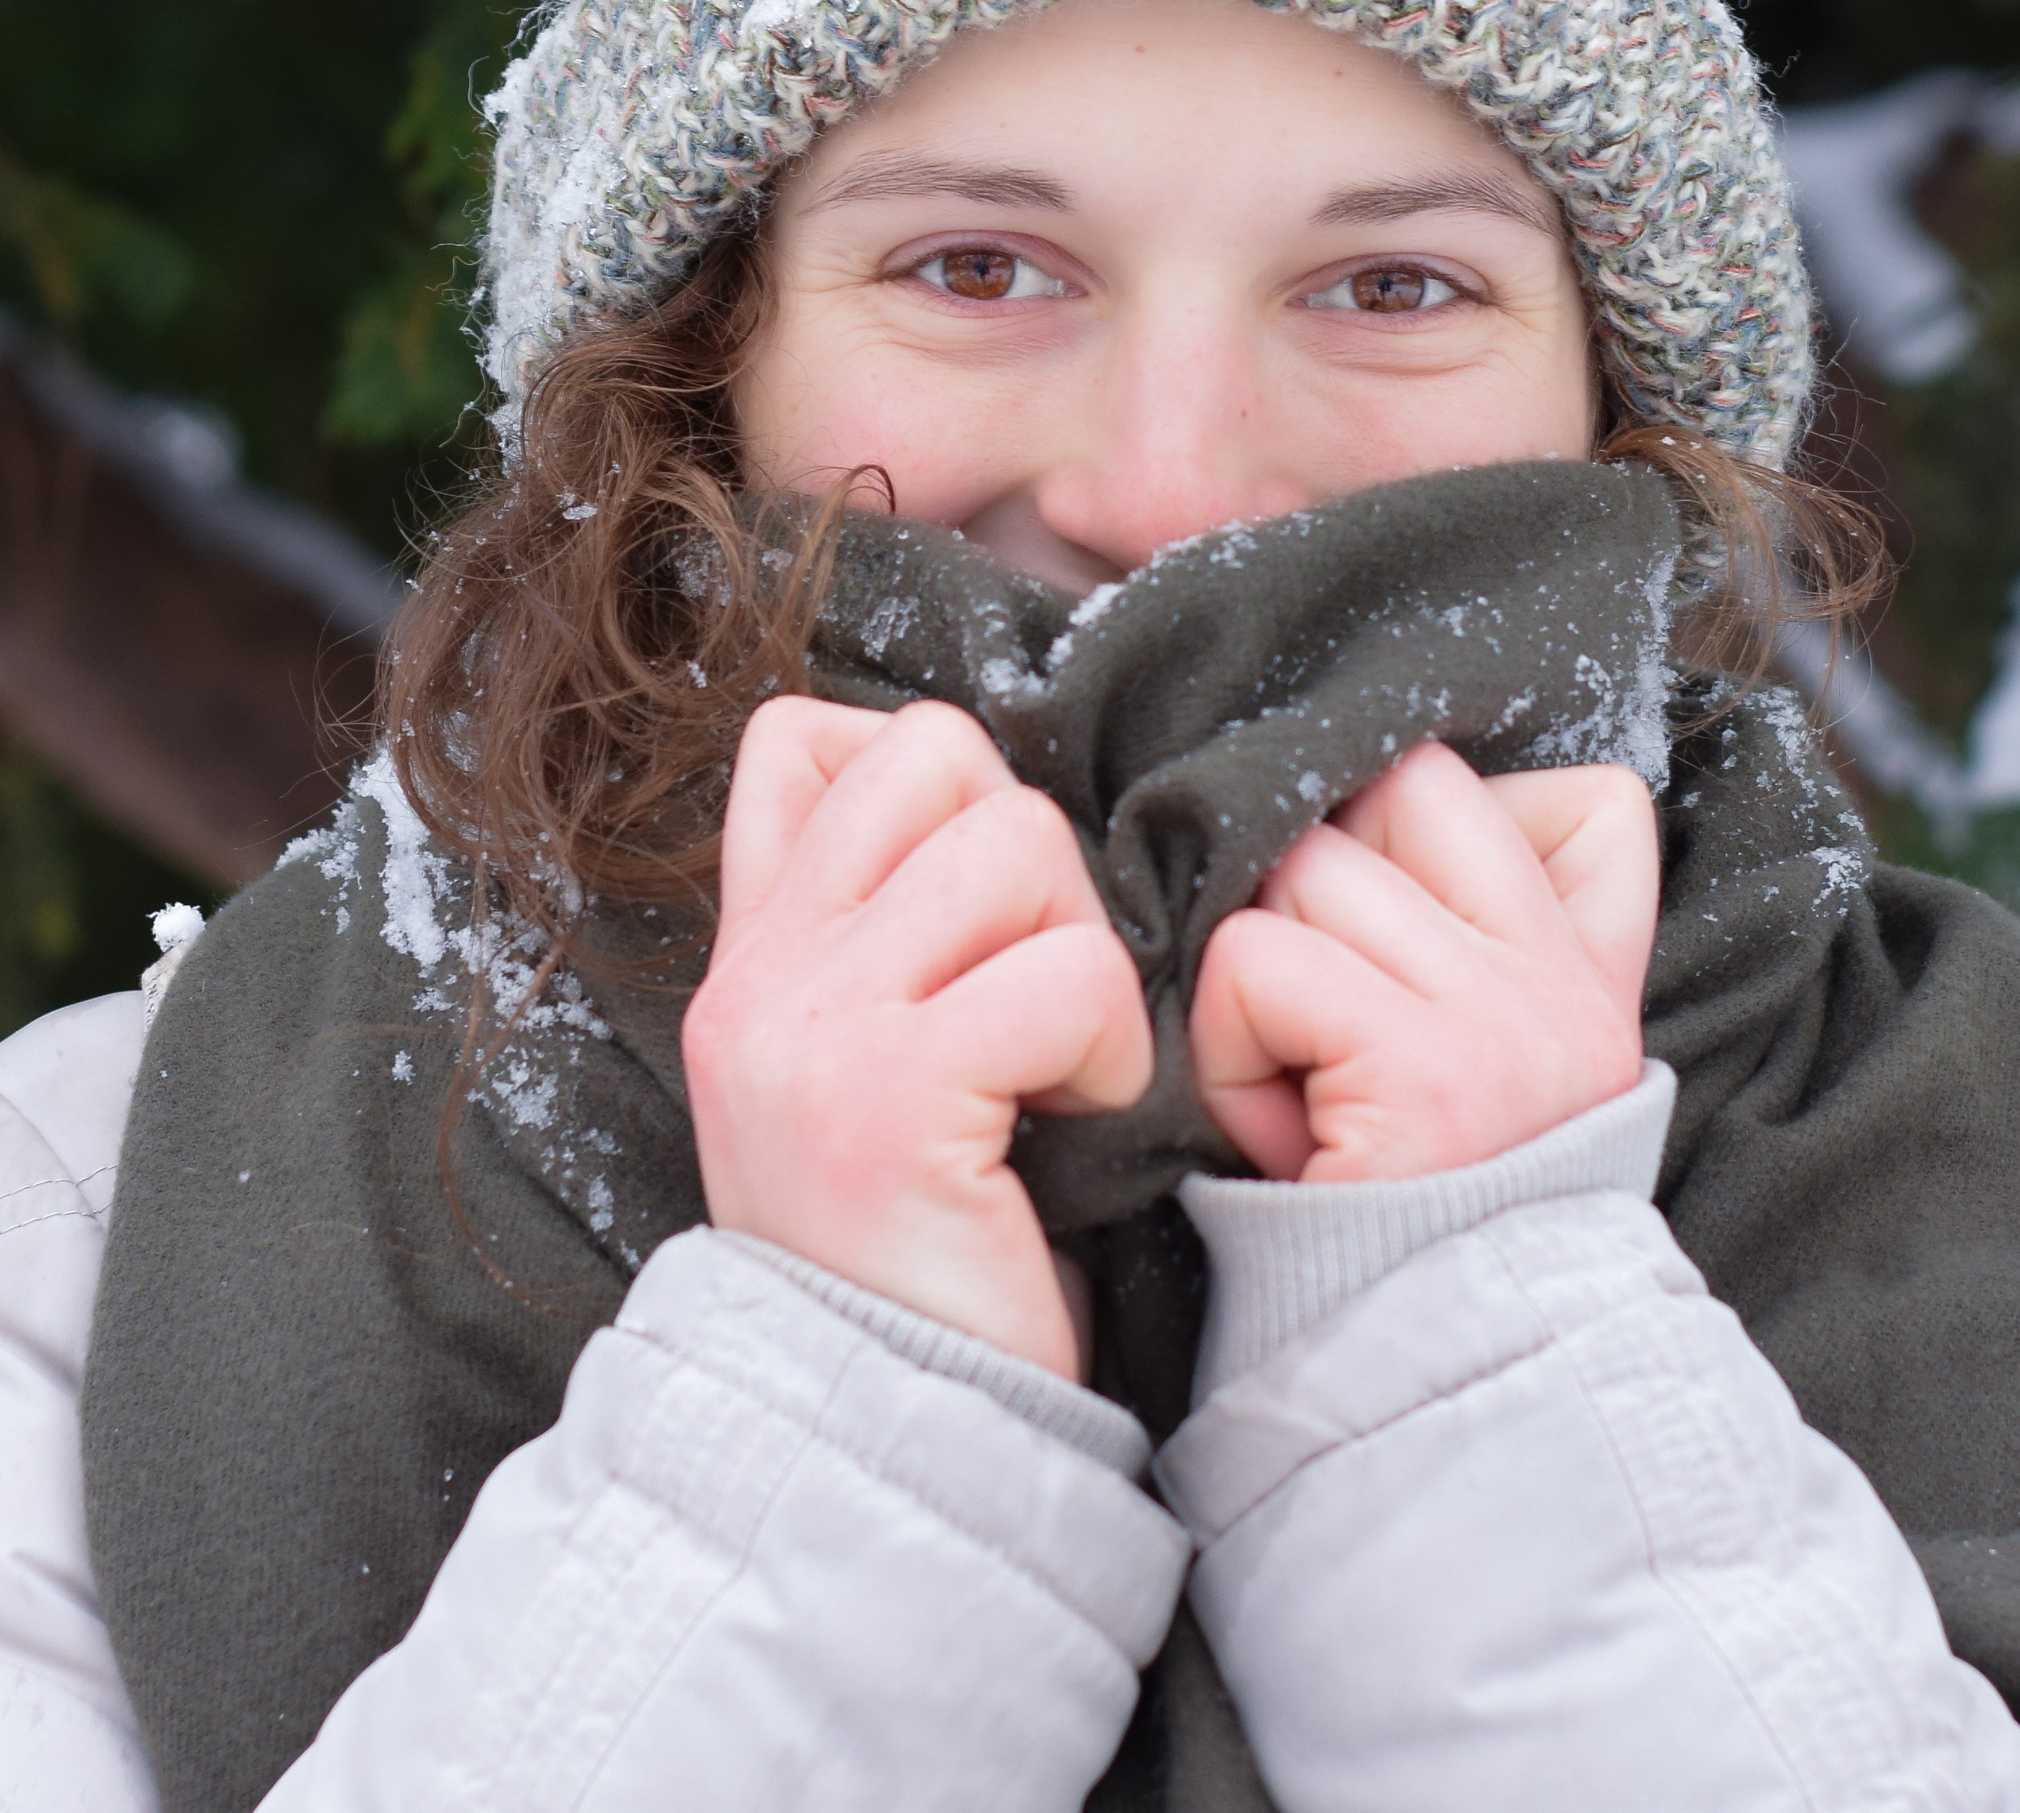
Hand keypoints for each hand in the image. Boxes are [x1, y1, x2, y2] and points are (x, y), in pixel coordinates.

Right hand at [683, 697, 1152, 1377]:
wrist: (892, 1440)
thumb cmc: (934, 1243)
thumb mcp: (876, 1067)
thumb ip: (898, 933)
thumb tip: (1003, 805)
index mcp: (754, 955)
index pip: (805, 736)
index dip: (930, 782)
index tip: (979, 915)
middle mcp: (759, 976)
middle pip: (938, 756)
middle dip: (1036, 862)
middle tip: (1038, 1002)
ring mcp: (809, 1030)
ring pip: (1015, 843)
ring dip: (1082, 952)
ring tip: (1057, 1066)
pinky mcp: (887, 1100)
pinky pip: (1066, 975)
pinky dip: (1108, 1047)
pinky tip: (1076, 1122)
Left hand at [1187, 742, 1655, 1182]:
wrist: (1421, 1401)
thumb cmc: (1401, 1227)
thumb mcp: (1479, 1075)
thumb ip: (1473, 942)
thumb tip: (1361, 805)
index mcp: (1591, 980)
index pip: (1588, 801)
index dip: (1439, 832)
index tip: (1387, 941)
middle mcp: (1566, 988)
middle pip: (1394, 797)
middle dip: (1313, 897)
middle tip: (1317, 1034)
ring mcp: (1506, 1021)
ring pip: (1305, 867)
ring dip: (1255, 972)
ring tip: (1291, 1085)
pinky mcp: (1426, 1070)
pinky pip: (1255, 962)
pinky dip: (1224, 1040)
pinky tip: (1267, 1125)